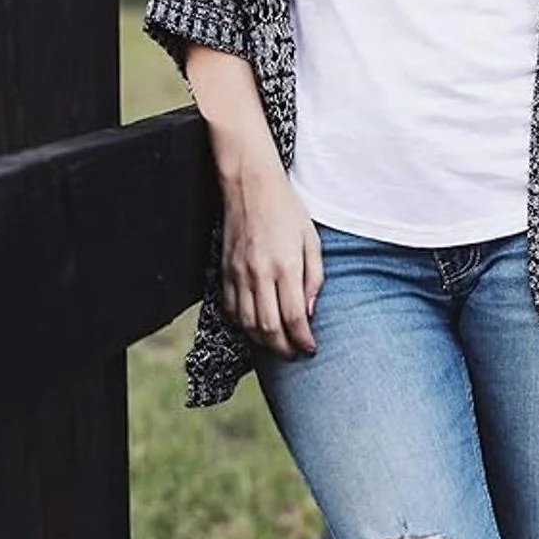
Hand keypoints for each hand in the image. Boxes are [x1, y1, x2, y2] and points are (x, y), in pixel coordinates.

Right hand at [218, 159, 323, 357]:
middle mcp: (260, 273)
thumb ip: (314, 278)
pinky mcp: (224, 271)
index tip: (310, 348)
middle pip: (269, 328)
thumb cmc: (286, 209)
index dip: (303, 340)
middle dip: (283, 348)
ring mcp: (238, 274)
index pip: (294, 317)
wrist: (250, 185)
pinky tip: (254, 326)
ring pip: (247, 323)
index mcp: (286, 265)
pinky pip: (230, 308)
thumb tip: (310, 312)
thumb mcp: (311, 240)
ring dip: (262, 341)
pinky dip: (241, 324)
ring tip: (277, 344)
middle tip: (295, 353)